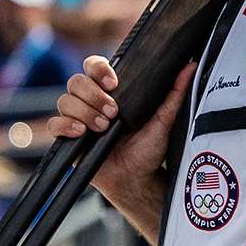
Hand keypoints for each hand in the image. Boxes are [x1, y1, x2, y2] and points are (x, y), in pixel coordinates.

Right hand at [49, 57, 194, 203]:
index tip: (113, 82)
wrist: (137, 179)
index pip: (93, 66)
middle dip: (94, 95)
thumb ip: (174, 94)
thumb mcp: (163, 120)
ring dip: (84, 111)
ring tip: (104, 127)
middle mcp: (91, 102)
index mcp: (111, 92)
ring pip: (65, 100)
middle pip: (76, 81)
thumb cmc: (148, 150)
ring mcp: (78, 119)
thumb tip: (190, 67)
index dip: (98, 68)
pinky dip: (66, 125)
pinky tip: (82, 132)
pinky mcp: (68, 138)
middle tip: (113, 113)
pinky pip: (55, 124)